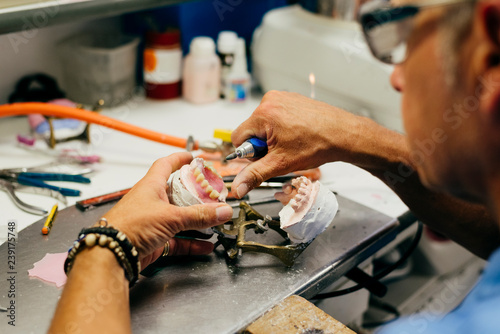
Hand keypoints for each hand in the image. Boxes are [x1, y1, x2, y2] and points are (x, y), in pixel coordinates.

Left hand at [102, 152, 232, 267]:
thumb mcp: (170, 217)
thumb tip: (223, 211)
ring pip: (180, 218)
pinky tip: (205, 246)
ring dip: (197, 221)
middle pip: (178, 193)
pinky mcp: (155, 240)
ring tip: (215, 222)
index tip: (193, 157)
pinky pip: (178, 239)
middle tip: (213, 195)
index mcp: (151, 186)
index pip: (166, 165)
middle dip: (196, 195)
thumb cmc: (131, 226)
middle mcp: (152, 201)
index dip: (179, 159)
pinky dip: (192, 242)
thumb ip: (199, 215)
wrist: (112, 254)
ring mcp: (153, 221)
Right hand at [231, 91, 363, 197]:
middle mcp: (270, 100)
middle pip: (251, 130)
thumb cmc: (317, 144)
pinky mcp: (291, 99)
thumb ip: (254, 175)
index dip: (250, 153)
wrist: (343, 134)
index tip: (266, 156)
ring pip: (264, 125)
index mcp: (263, 113)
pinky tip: (296, 136)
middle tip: (282, 151)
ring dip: (273, 138)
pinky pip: (276, 118)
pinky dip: (282, 129)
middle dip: (263, 145)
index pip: (238, 138)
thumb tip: (237, 188)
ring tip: (292, 143)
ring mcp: (282, 98)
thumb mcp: (280, 164)